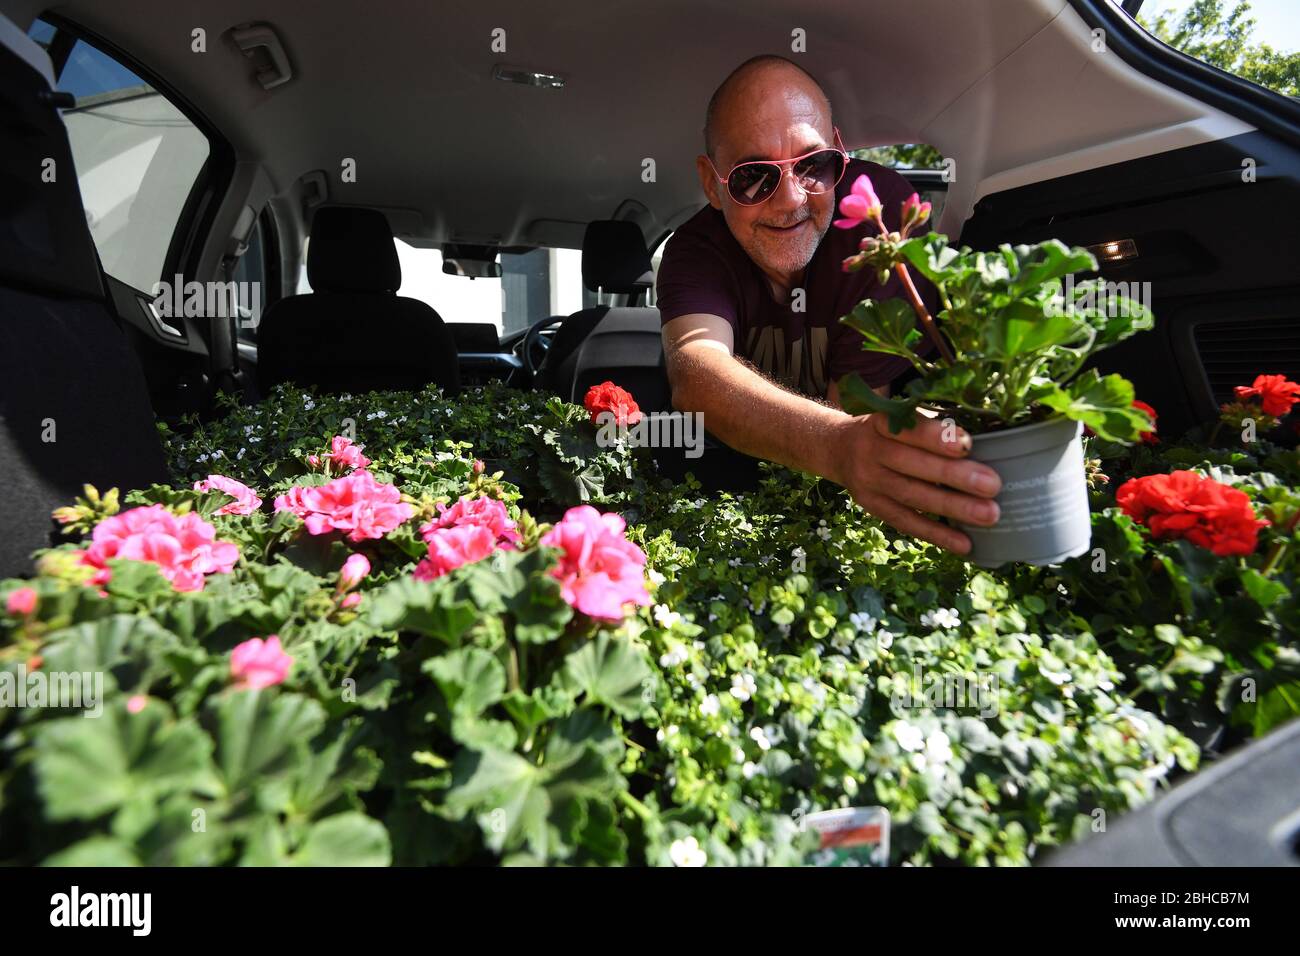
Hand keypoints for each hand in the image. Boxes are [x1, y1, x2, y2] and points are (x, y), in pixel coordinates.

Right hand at [832, 412, 1002, 553]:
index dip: (936, 438)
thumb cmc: (886, 431)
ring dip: (953, 508)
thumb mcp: (897, 416)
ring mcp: (869, 483)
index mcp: (880, 423)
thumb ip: (929, 424)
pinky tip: (964, 543)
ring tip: (988, 515)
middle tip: (992, 485)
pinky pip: (906, 523)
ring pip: (913, 497)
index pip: (908, 430)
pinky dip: (936, 534)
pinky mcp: (873, 507)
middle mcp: (871, 452)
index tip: (967, 444)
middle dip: (955, 476)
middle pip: (914, 466)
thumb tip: (986, 439)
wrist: (839, 449)